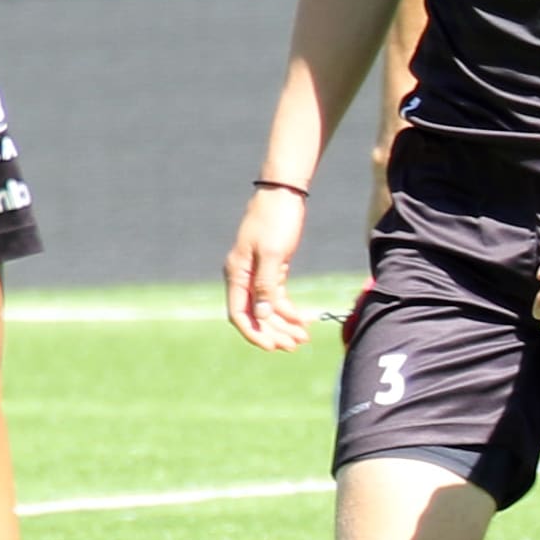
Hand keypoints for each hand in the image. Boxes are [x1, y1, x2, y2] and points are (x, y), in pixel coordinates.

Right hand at [225, 186, 312, 350]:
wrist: (284, 191)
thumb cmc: (276, 218)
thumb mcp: (273, 253)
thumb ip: (265, 285)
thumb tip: (261, 315)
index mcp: (237, 273)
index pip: (239, 314)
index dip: (254, 333)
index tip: (272, 347)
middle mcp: (242, 276)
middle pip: (255, 315)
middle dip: (273, 332)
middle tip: (294, 346)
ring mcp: (256, 273)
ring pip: (267, 308)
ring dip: (283, 324)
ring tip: (302, 338)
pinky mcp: (271, 268)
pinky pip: (277, 296)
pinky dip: (288, 310)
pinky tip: (302, 320)